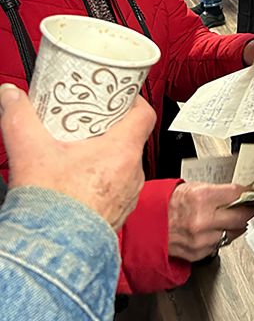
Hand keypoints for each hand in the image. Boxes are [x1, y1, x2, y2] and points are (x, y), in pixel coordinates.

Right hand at [0, 84, 155, 230]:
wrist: (51, 255)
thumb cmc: (52, 208)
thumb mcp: (30, 151)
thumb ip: (19, 117)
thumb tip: (11, 96)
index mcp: (121, 151)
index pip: (144, 114)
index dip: (133, 100)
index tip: (118, 95)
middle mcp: (132, 173)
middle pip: (132, 138)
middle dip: (111, 128)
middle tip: (89, 122)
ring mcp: (127, 196)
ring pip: (124, 165)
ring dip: (107, 157)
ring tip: (82, 152)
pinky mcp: (118, 215)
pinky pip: (118, 190)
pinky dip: (103, 182)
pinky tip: (81, 182)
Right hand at [167, 182, 253, 260]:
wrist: (145, 225)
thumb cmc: (166, 204)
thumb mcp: (192, 187)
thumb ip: (216, 192)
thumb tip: (237, 194)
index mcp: (201, 198)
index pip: (237, 194)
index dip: (248, 193)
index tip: (253, 193)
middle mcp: (202, 220)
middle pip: (241, 217)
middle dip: (249, 211)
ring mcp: (201, 239)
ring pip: (232, 233)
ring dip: (235, 226)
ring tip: (231, 217)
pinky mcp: (198, 253)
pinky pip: (219, 245)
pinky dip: (220, 237)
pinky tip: (215, 229)